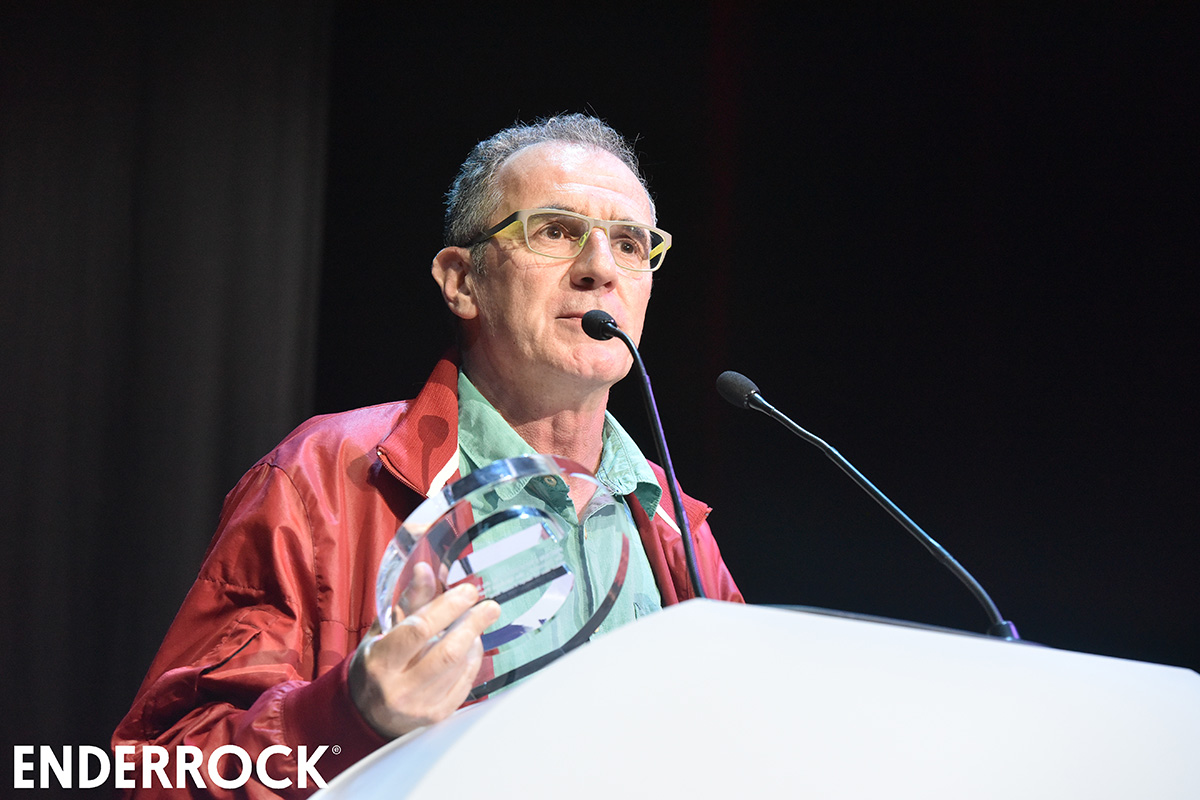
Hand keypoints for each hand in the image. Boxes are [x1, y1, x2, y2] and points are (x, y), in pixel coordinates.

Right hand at [349, 562, 500, 737]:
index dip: (447, 607)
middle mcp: (399, 688)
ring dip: (473, 640)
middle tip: (489, 606)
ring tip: (477, 623)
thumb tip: (425, 569)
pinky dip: (472, 661)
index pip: (419, 629)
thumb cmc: (375, 665)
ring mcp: (419, 706)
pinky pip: (464, 684)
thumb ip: (407, 602)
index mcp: (380, 661)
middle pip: (447, 652)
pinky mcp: (436, 716)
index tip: (467, 592)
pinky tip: (472, 646)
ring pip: (458, 667)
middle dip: (472, 624)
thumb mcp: (382, 631)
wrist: (365, 713)